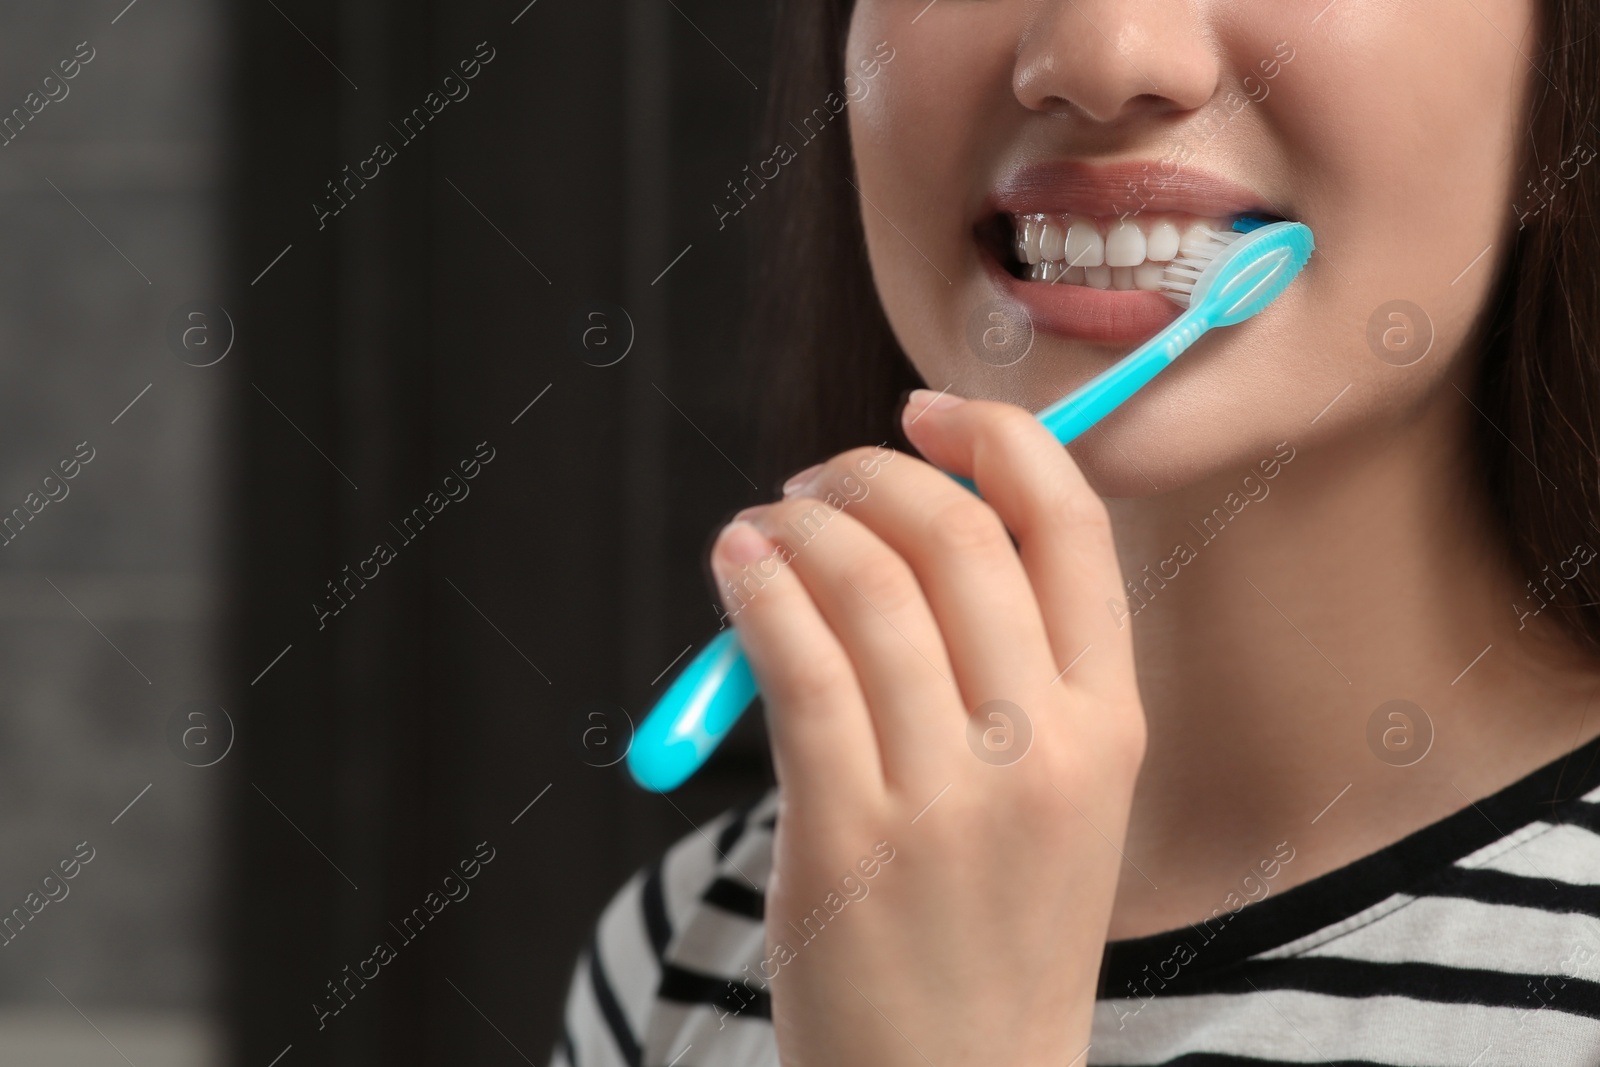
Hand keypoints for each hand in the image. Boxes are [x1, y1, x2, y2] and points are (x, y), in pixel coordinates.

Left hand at [708, 389, 1146, 1066]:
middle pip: (955, 535)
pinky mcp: (849, 838)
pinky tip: (736, 564)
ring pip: (865, 584)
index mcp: (1112, 724)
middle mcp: (1045, 750)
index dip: (996, 438)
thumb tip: (901, 528)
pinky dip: (756, 589)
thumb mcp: (1054, 799)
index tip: (927, 413)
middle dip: (871, 473)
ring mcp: (949, 799)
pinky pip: (796, 664)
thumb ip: (1007, 667)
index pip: (1071, 526)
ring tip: (763, 528)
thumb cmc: (993, 930)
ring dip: (798, 524)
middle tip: (818, 480)